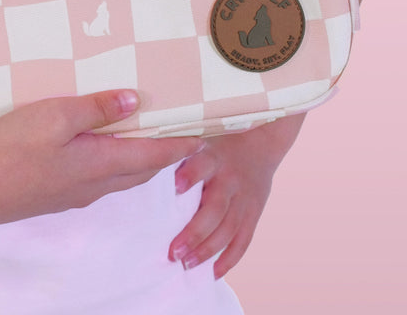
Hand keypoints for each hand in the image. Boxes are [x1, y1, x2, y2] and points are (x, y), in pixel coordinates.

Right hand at [0, 90, 202, 228]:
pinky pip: (96, 178)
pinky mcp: (53, 194)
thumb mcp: (56, 115)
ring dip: (137, 158)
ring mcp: (72, 194)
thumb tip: (134, 100)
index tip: (202, 131)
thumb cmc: (13, 147)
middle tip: (177, 128)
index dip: (179, 143)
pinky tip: (97, 147)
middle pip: (140, 169)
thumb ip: (96, 108)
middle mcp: (93, 185)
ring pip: (118, 176)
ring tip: (143, 133)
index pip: (154, 156)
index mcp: (101, 164)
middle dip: (163, 152)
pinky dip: (111, 162)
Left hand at [168, 114, 304, 278]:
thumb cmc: (218, 138)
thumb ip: (178, 147)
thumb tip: (143, 154)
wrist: (262, 138)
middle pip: (214, 210)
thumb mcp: (200, 134)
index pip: (201, 165)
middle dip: (194, 233)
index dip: (190, 176)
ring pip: (228, 230)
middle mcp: (230, 179)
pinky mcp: (253, 212)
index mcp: (213, 156)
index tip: (175, 188)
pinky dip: (230, 259)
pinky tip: (214, 272)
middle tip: (173, 252)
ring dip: (208, 250)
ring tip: (187, 265)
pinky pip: (243, 240)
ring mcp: (244, 199)